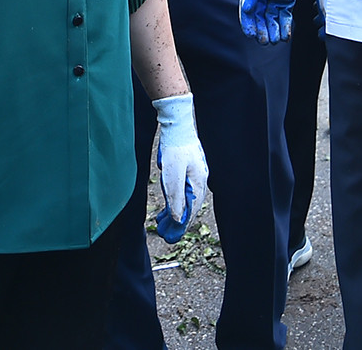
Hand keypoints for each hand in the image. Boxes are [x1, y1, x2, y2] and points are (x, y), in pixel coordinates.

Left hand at [152, 93, 209, 242]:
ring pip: (185, 199)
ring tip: (162, 222)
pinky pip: (181, 190)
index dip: (181, 225)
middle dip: (176, 221)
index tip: (171, 237)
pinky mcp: (187, 170)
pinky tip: (166, 205)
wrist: (176, 125)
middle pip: (189, 206)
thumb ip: (176, 198)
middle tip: (164, 232)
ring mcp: (194, 175)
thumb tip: (178, 219)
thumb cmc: (176, 149)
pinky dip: (174, 200)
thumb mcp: (173, 176)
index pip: (191, 210)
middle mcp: (199, 181)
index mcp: (199, 183)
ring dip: (174, 211)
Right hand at [239, 0, 311, 43]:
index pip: (247, 13)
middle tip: (265, 40)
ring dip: (273, 31)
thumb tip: (246, 10)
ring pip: (272, 20)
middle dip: (262, 31)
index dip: (249, 25)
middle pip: (260, 19)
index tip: (251, 35)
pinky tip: (285, 34)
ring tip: (276, 39)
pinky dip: (285, 26)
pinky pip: (284, 16)